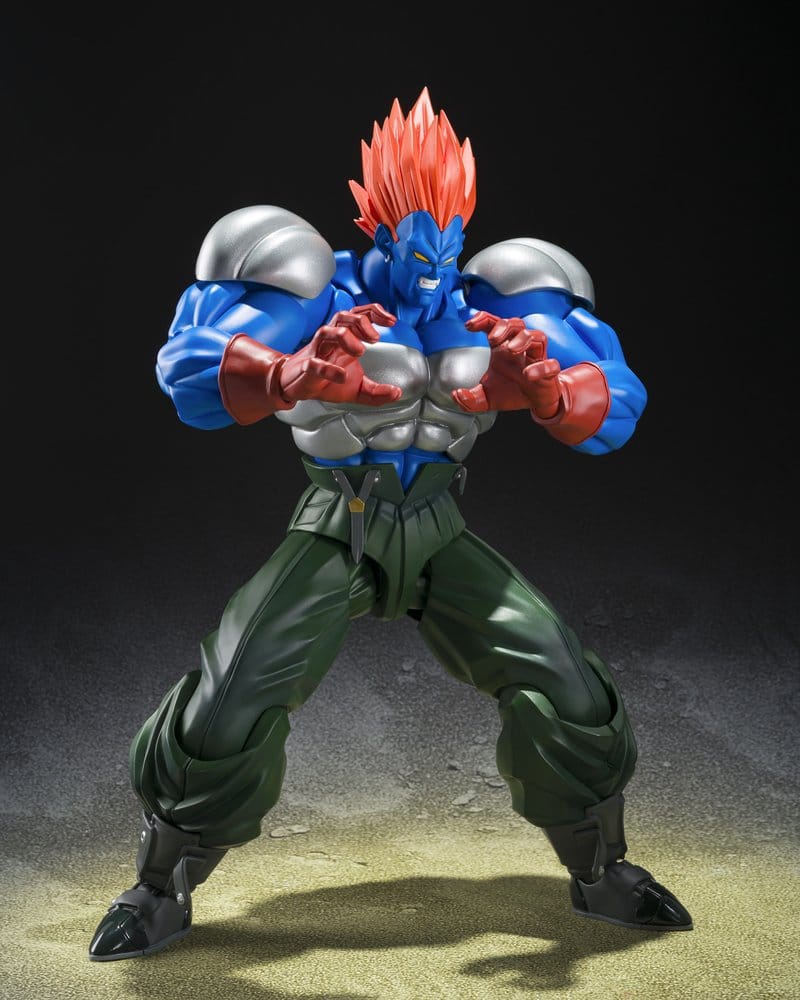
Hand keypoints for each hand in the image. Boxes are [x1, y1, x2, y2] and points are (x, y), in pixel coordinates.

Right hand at [278, 304, 402, 404]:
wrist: (296, 386)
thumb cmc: (325, 380)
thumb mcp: (357, 388)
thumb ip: (377, 391)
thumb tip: (396, 394)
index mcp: (343, 339)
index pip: (358, 315)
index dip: (374, 312)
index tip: (391, 321)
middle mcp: (330, 340)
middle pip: (342, 317)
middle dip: (361, 323)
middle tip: (375, 338)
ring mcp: (317, 352)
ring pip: (326, 331)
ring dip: (345, 336)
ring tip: (360, 351)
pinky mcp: (306, 368)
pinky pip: (314, 363)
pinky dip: (328, 368)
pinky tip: (341, 376)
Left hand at [452, 311, 561, 416]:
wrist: (534, 405)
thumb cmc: (512, 393)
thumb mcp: (486, 398)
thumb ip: (470, 399)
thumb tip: (457, 395)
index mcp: (503, 349)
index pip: (495, 325)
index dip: (483, 319)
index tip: (470, 325)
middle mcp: (521, 349)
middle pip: (516, 324)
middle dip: (504, 326)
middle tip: (492, 339)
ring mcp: (536, 359)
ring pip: (537, 336)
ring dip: (523, 339)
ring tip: (512, 349)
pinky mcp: (549, 374)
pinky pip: (551, 364)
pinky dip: (540, 367)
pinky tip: (528, 374)